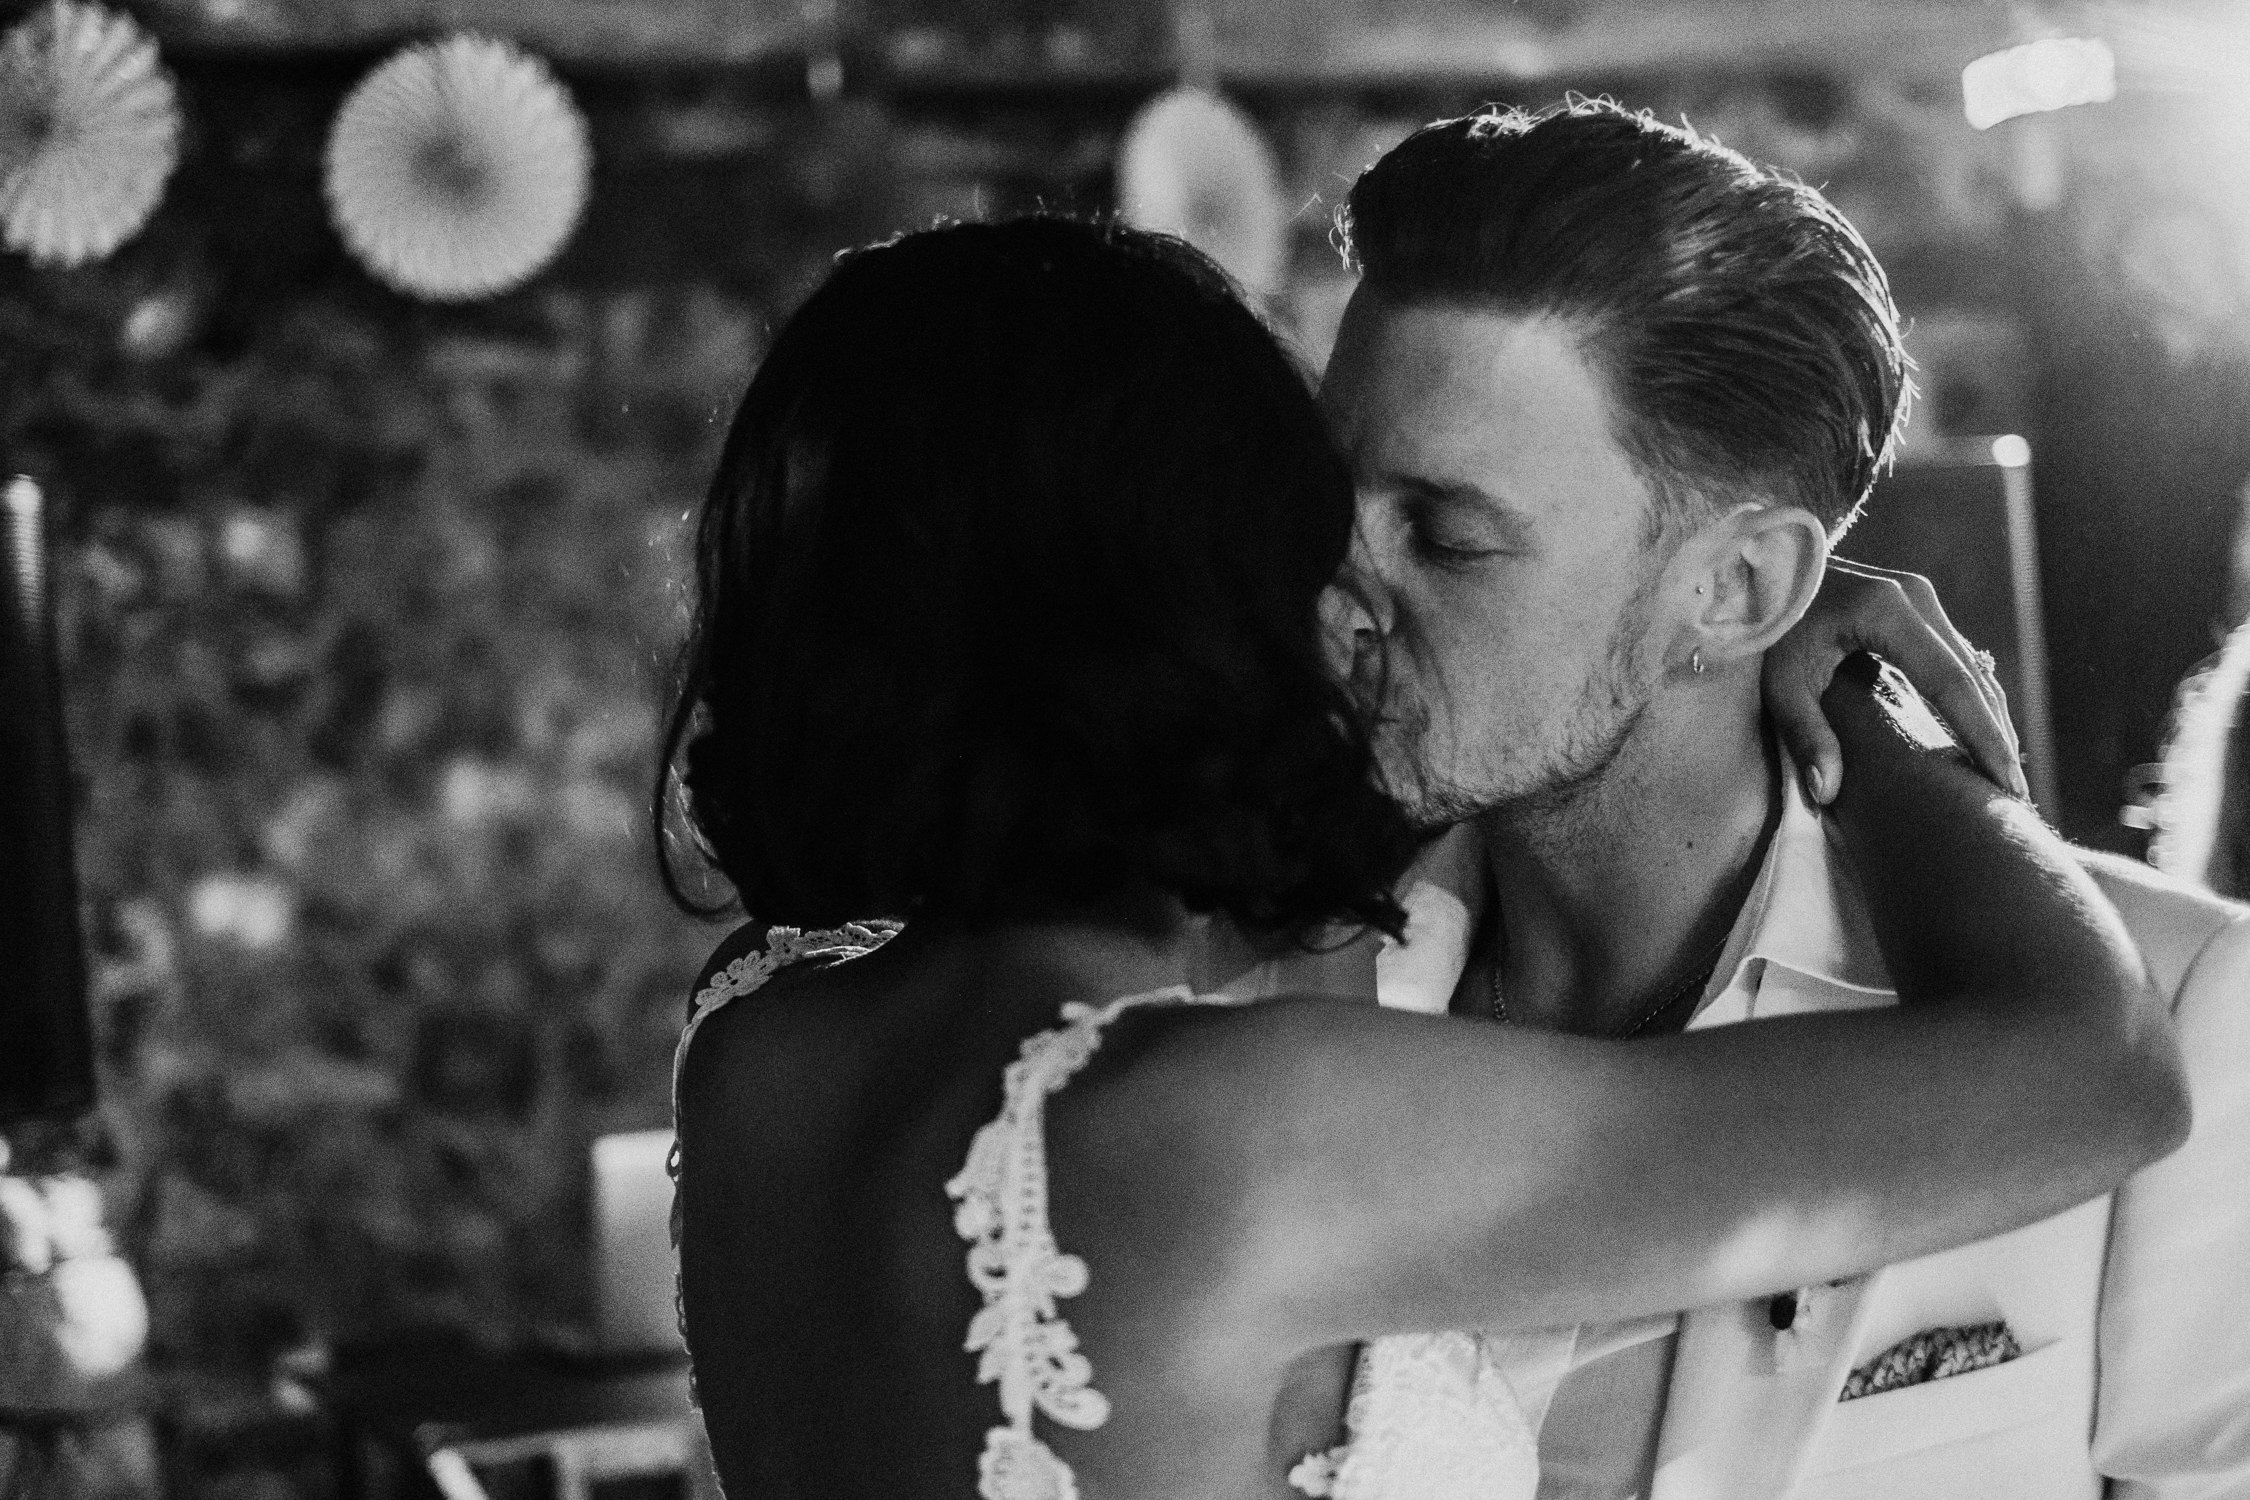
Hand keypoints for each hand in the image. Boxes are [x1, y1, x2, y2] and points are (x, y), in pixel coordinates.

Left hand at [1766, 559, 2026, 804]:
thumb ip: (1805, 734)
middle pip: (1972, 676)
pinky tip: (1979, 735)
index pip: (1950, 682)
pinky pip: (1955, 658)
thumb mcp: (1778, 681)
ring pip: (1971, 667)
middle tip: (2016, 794)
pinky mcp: (1918, 606)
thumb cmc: (1767, 628)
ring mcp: (1921, 598)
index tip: (2004, 781)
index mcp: (1887, 611)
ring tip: (2004, 774)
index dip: (1982, 735)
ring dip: (1990, 718)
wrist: (1763, 571)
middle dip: (1997, 735)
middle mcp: (1916, 598)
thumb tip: (1826, 793)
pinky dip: (1971, 699)